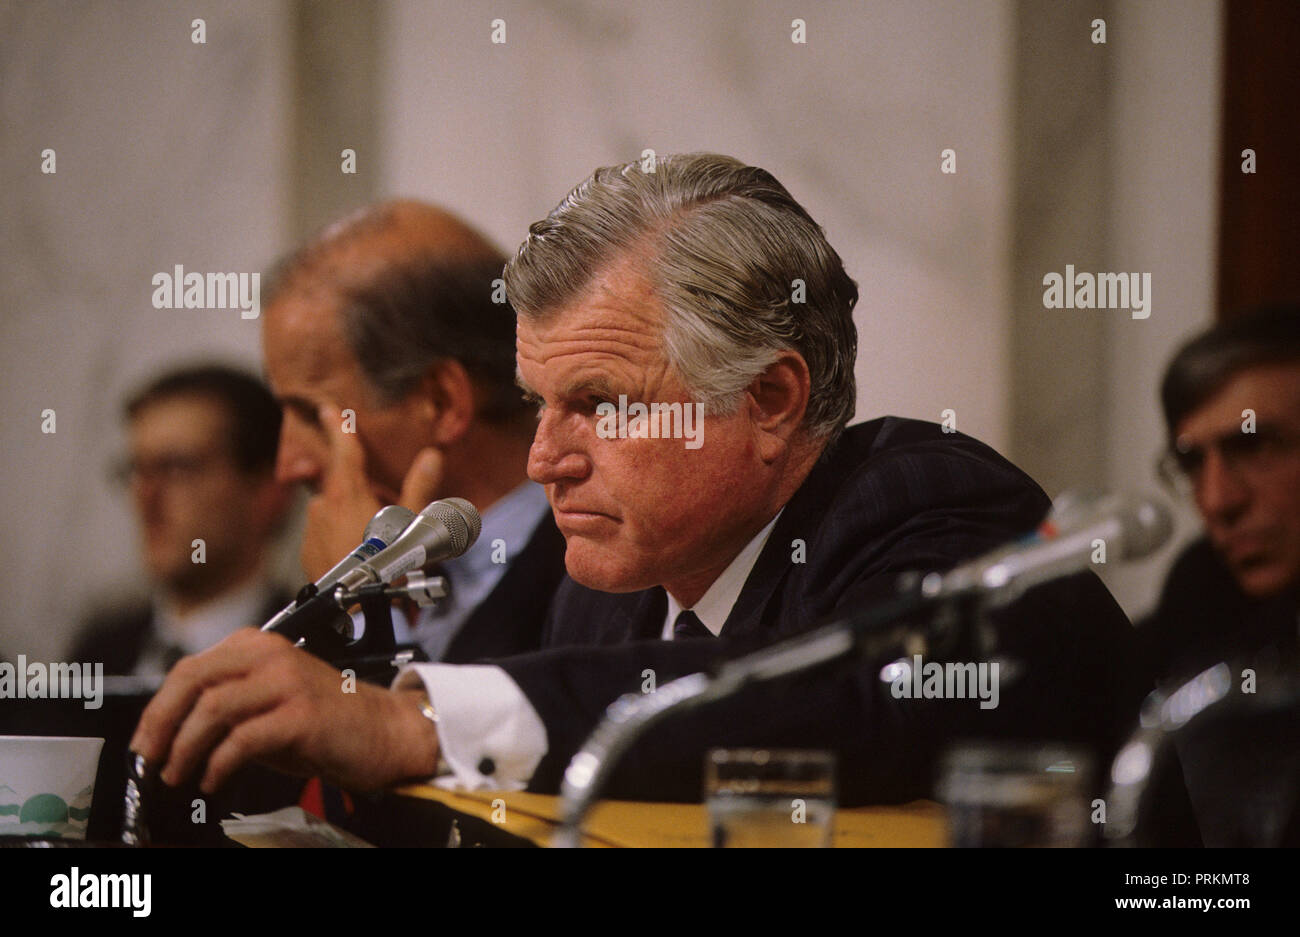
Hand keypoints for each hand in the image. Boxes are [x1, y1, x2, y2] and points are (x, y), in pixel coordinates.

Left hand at [129, 629, 439, 792]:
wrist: (388, 731)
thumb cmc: (331, 722)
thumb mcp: (271, 702)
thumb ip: (228, 706)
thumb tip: (174, 731)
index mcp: (258, 647)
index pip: (189, 669)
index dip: (157, 708)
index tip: (144, 741)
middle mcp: (271, 656)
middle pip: (192, 681)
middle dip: (161, 724)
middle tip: (149, 759)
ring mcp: (288, 682)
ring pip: (212, 709)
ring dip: (186, 749)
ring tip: (179, 775)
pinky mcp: (302, 714)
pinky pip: (242, 739)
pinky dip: (218, 764)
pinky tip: (213, 779)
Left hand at [299, 403, 444, 580]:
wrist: (357, 608)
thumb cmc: (388, 563)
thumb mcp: (413, 525)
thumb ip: (421, 487)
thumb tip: (432, 455)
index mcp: (349, 493)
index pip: (343, 450)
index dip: (336, 426)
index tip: (326, 407)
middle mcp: (324, 506)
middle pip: (342, 487)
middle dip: (361, 495)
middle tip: (385, 521)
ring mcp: (311, 529)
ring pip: (333, 511)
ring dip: (350, 519)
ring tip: (375, 545)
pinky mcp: (306, 551)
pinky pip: (324, 534)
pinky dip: (339, 538)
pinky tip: (359, 556)